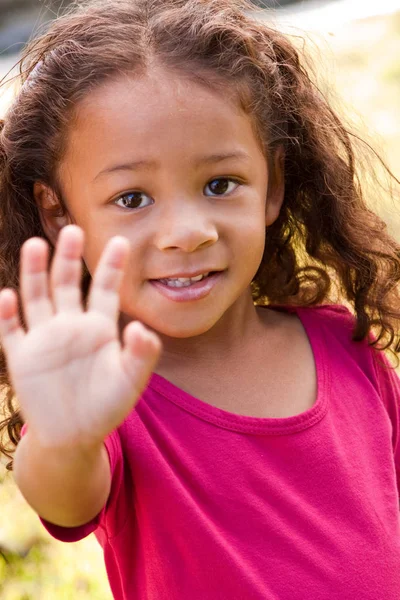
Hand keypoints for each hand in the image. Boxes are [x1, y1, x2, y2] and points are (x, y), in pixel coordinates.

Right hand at [0, 226, 160, 448]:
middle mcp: (70, 326)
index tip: (121, 240)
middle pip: (67, 285)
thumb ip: (142, 355)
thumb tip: (142, 328)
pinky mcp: (22, 357)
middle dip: (69, 258)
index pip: (105, 290)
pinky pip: (11, 331)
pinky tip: (8, 296)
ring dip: (35, 273)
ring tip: (36, 244)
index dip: (112, 267)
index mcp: (99, 329)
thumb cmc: (106, 407)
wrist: (73, 436)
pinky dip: (8, 314)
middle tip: (74, 230)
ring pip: (37, 298)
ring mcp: (44, 339)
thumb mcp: (131, 381)